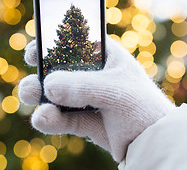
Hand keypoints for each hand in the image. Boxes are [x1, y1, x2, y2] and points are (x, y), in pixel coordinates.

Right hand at [18, 37, 174, 161]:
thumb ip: (82, 86)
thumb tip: (47, 86)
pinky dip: (49, 119)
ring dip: (39, 97)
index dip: (52, 44)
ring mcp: (87, 99)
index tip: (34, 52)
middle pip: (58, 69)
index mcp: (105, 57)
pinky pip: (60, 118)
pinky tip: (43, 119)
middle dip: (40, 75)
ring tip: (31, 100)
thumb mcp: (115, 91)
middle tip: (32, 84)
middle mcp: (93, 75)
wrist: (154, 143)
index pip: (74, 43)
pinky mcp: (84, 121)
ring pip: (54, 95)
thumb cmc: (143, 107)